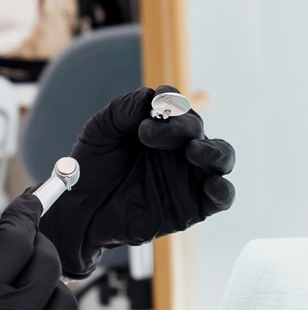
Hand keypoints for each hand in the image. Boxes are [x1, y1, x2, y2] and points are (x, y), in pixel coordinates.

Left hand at [38, 86, 235, 277]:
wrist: (81, 212)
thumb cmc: (93, 169)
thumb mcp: (100, 132)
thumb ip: (122, 110)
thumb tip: (149, 98)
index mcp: (163, 126)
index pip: (178, 105)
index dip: (171, 100)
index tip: (156, 103)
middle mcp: (183, 148)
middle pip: (196, 128)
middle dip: (177, 126)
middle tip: (147, 132)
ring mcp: (191, 176)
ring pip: (223, 157)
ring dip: (213, 151)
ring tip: (193, 151)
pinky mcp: (195, 206)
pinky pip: (223, 197)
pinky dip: (224, 190)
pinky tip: (211, 185)